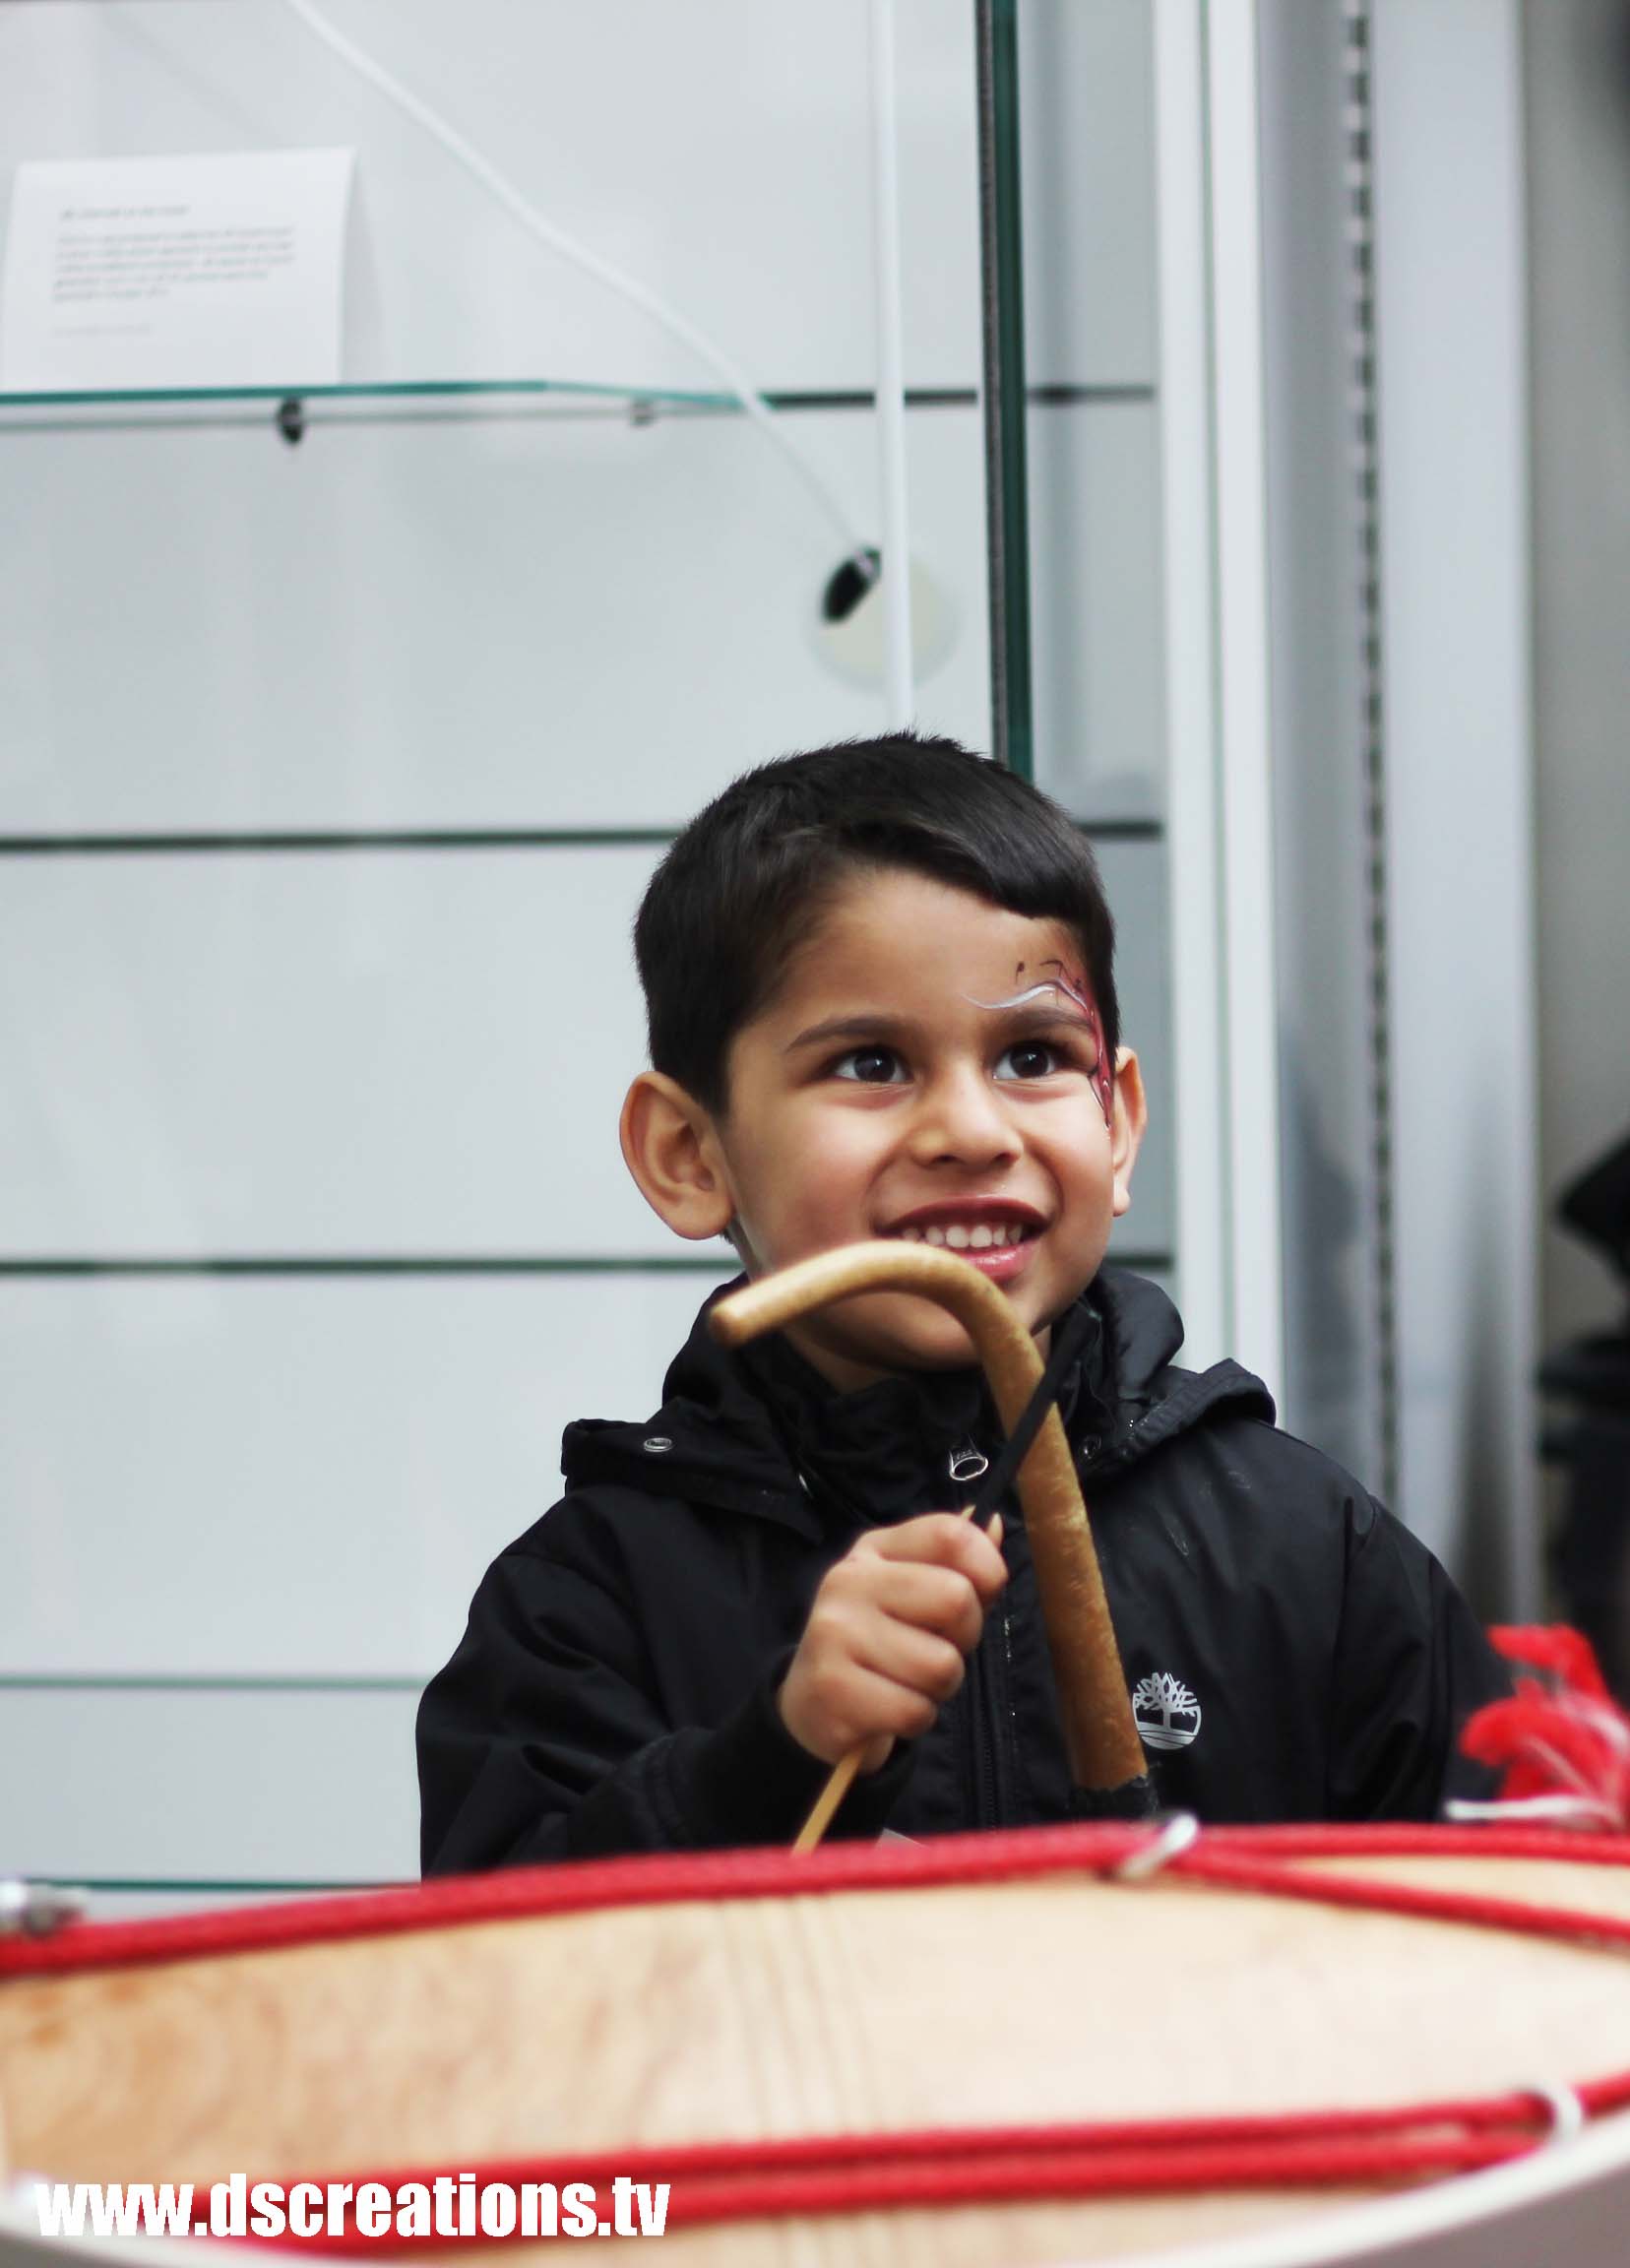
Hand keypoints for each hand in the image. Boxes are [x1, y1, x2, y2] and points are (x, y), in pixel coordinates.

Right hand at [778, 1512, 1007, 1770]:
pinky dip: (916, 1719)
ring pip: (942, 1665)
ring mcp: (835, 1632)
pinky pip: (915, 1710)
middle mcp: (849, 1581)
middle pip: (957, 1598)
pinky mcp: (832, 1688)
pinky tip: (888, 1709)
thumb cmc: (881, 1643)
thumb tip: (994, 1525)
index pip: (950, 1534)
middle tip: (933, 1649)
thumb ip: (958, 1565)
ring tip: (907, 1682)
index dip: (987, 1567)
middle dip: (964, 1638)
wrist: (812, 1705)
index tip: (981, 1595)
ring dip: (939, 1687)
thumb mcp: (914, 1594)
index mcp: (875, 1550)